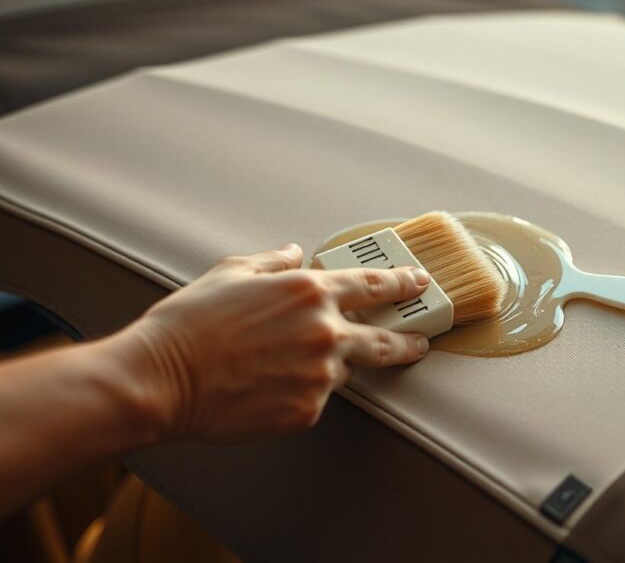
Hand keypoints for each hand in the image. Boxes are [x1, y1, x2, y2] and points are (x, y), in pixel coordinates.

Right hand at [116, 243, 429, 443]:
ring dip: (331, 364)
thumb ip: (272, 263)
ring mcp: (319, 375)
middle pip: (385, 339)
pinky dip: (301, 390)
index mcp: (309, 292)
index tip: (418, 283)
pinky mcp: (306, 411)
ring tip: (299, 364)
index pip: (374, 285)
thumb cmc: (189, 326)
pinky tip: (267, 384)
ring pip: (343, 369)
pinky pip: (315, 397)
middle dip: (409, 339)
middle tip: (420, 340)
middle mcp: (324, 333)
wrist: (163, 380)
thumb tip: (292, 254)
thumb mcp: (231, 273)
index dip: (402, 283)